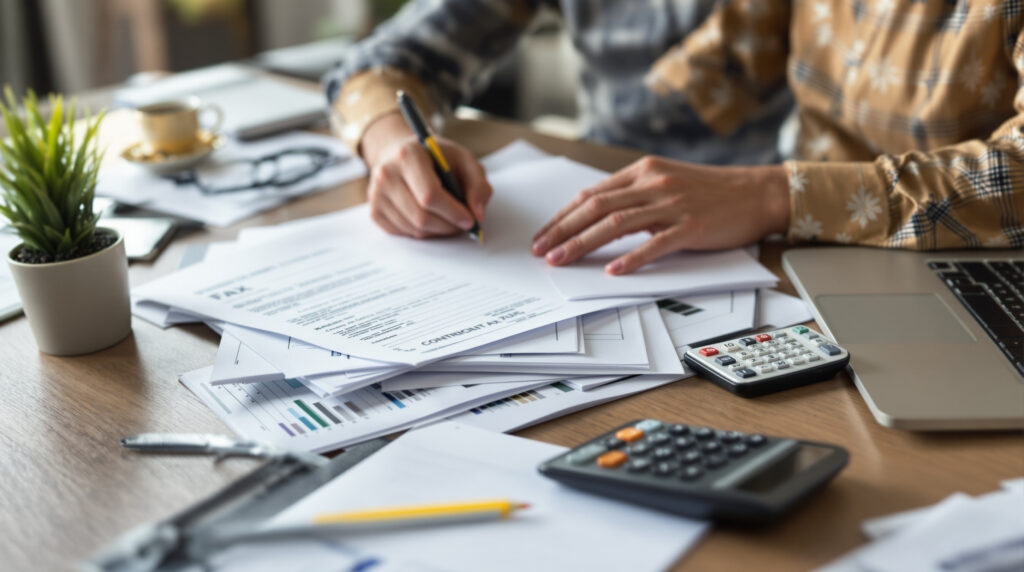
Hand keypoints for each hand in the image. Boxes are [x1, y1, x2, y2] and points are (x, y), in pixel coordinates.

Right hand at [360, 112, 491, 237]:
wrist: (402, 154)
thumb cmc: (435, 158)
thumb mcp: (464, 160)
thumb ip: (478, 185)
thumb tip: (478, 214)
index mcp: (408, 155)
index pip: (430, 195)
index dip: (453, 212)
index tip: (470, 220)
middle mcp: (386, 174)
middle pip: (421, 217)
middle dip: (448, 226)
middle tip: (463, 224)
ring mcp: (377, 195)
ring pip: (414, 229)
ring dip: (438, 231)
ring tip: (449, 220)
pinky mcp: (375, 212)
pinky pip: (404, 234)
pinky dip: (423, 232)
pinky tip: (431, 218)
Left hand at [530, 156, 789, 274]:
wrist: (759, 192)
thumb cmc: (712, 192)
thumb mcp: (667, 182)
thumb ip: (635, 194)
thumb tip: (598, 215)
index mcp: (643, 170)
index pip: (592, 194)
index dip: (563, 216)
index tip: (543, 235)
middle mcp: (653, 182)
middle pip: (596, 207)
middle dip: (562, 230)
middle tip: (541, 251)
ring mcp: (672, 203)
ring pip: (616, 223)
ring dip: (583, 243)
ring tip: (561, 260)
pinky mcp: (691, 225)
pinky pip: (655, 243)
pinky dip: (631, 258)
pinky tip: (612, 270)